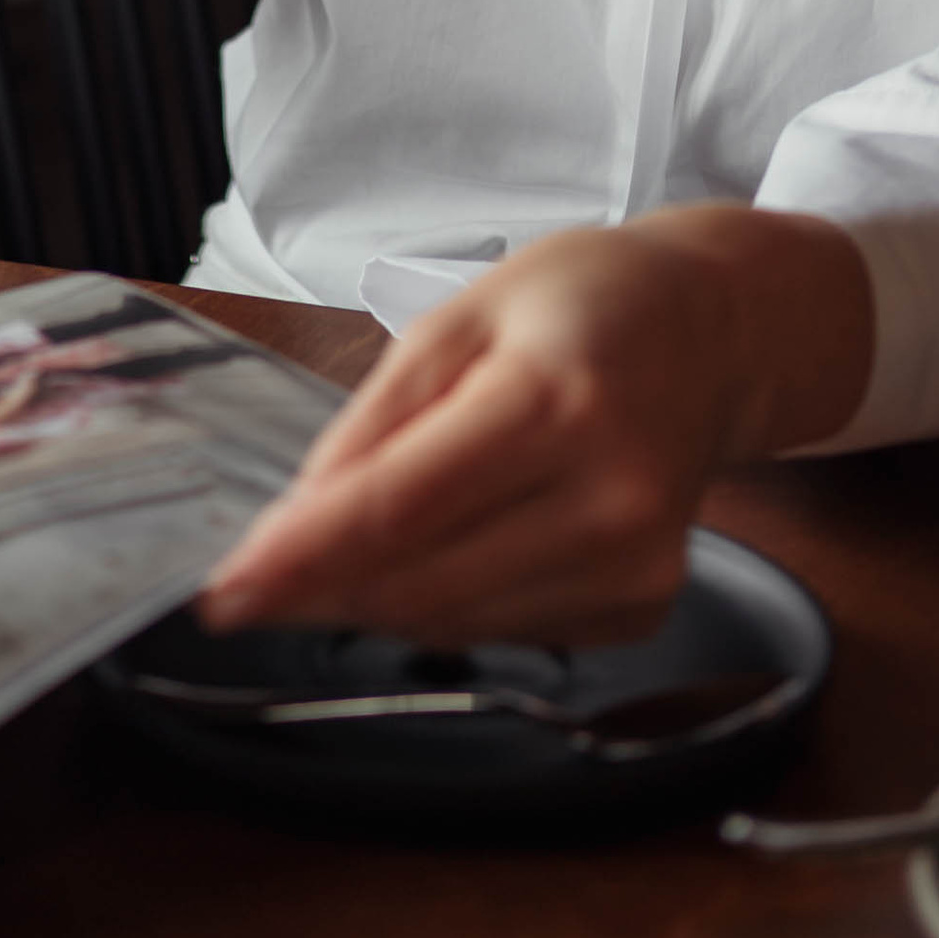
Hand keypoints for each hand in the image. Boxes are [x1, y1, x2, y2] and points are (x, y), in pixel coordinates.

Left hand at [197, 208, 872, 647]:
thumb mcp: (460, 319)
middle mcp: (609, 499)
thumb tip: (298, 522)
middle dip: (320, 590)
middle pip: (423, 584)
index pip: (403, 508)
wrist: (715, 334)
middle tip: (250, 581)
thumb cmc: (581, 307)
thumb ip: (376, 421)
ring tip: (345, 547)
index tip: (223, 591)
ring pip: (454, 623)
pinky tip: (452, 542)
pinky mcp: (640, 610)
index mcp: (556, 402)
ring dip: (377, 599)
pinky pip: (500, 630)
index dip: (302, 558)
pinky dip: (446, 601)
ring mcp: (635, 568)